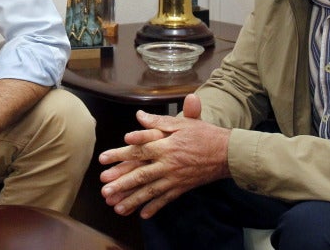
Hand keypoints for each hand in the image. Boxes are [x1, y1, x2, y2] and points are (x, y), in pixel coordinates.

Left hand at [98, 94, 229, 218]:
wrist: (227, 153)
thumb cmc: (204, 134)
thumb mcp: (182, 123)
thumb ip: (158, 122)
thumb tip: (139, 116)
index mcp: (166, 146)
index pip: (138, 150)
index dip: (119, 154)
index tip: (102, 160)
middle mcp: (168, 164)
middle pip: (141, 175)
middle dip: (121, 184)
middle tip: (105, 191)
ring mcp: (175, 178)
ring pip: (150, 191)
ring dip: (133, 200)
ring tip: (117, 207)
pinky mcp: (183, 188)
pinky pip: (166, 199)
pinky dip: (154, 207)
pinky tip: (143, 214)